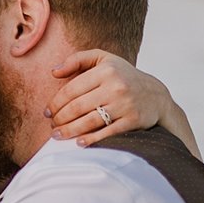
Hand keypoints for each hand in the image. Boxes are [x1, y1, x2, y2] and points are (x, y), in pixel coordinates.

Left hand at [46, 50, 198, 155]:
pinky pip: (107, 132)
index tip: (47, 112)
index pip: (71, 89)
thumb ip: (78, 60)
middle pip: (77, 107)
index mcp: (105, 70)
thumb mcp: (104, 59)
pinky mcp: (133, 120)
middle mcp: (115, 86)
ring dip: (69, 131)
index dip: (55, 102)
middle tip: (52, 126)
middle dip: (60, 119)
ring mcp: (125, 104)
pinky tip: (79, 143)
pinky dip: (91, 139)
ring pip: (89, 121)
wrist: (155, 95)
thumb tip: (53, 72)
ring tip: (58, 136)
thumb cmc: (123, 76)